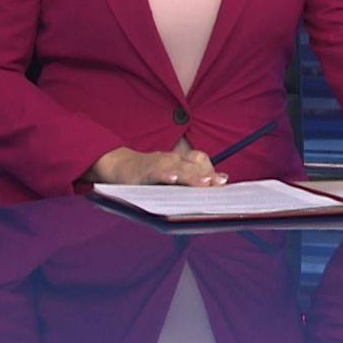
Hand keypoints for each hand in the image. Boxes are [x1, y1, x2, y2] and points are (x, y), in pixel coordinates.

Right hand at [89, 146, 227, 186]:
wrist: (120, 165)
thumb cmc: (151, 171)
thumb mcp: (173, 171)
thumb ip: (194, 175)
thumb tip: (222, 180)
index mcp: (180, 160)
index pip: (200, 161)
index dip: (211, 170)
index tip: (223, 181)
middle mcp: (171, 160)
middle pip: (193, 165)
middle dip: (206, 174)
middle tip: (219, 183)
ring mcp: (158, 165)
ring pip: (178, 169)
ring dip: (191, 175)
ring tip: (203, 182)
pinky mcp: (144, 172)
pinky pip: (155, 173)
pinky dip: (164, 175)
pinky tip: (172, 180)